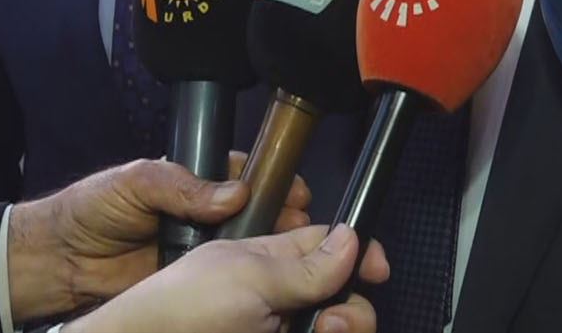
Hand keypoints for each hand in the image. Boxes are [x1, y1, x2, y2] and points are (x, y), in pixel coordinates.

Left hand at [6, 155, 311, 321]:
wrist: (58, 261)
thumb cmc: (91, 209)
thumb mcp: (136, 182)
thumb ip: (182, 185)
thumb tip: (233, 193)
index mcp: (190, 181)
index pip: (242, 174)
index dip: (271, 180)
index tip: (295, 191)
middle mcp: (200, 214)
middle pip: (254, 212)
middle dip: (281, 215)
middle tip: (301, 224)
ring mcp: (197, 250)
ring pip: (246, 247)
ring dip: (271, 248)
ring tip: (296, 251)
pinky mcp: (190, 283)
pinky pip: (225, 280)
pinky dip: (248, 280)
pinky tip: (269, 280)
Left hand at [70, 224, 389, 332]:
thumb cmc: (183, 304)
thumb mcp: (245, 275)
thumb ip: (302, 263)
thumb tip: (352, 238)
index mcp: (266, 257)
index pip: (327, 246)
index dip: (357, 253)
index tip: (378, 269)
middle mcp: (276, 295)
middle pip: (338, 297)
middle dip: (352, 307)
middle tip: (335, 321)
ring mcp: (270, 325)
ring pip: (329, 327)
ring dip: (341, 327)